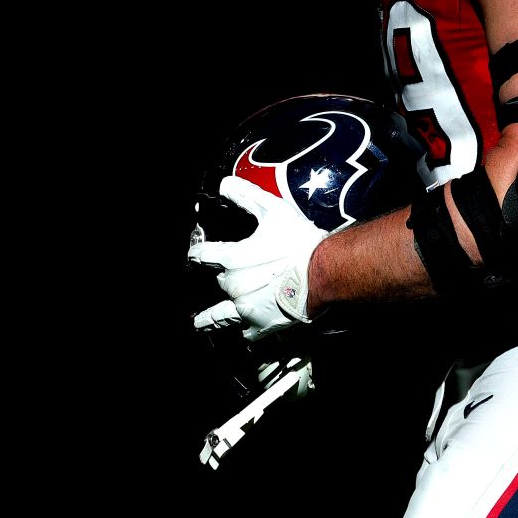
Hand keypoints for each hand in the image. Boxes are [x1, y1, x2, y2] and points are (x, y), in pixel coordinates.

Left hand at [188, 175, 328, 341]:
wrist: (323, 271)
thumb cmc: (300, 241)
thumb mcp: (273, 210)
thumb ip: (246, 196)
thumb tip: (225, 184)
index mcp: (231, 259)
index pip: (203, 255)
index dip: (198, 252)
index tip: (194, 254)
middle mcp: (234, 286)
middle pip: (219, 281)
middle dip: (223, 275)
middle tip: (228, 274)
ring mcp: (246, 308)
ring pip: (221, 315)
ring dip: (210, 318)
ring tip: (200, 323)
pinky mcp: (262, 324)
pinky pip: (246, 332)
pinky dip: (244, 330)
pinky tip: (242, 332)